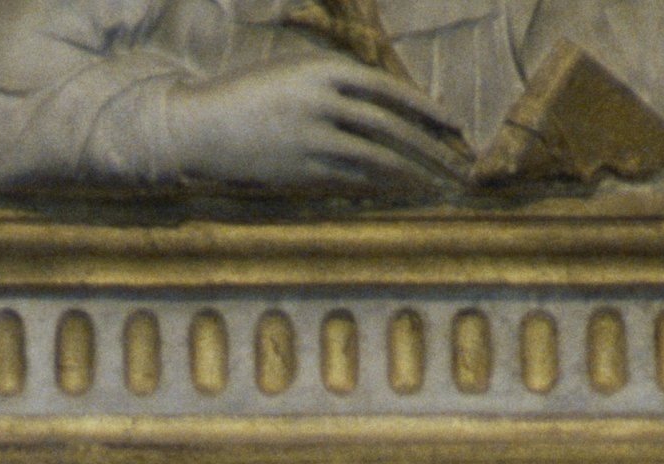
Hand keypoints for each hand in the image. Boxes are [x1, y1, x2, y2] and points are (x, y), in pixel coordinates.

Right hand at [164, 58, 472, 193]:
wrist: (203, 127)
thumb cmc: (249, 98)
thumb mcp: (295, 75)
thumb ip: (336, 87)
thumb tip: (380, 112)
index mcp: (323, 70)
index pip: (388, 90)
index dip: (426, 109)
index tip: (454, 125)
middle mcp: (323, 101)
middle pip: (391, 126)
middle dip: (430, 147)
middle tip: (460, 164)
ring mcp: (313, 138)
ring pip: (377, 158)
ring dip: (413, 173)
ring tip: (439, 185)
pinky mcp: (303, 171)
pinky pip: (354, 180)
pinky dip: (383, 187)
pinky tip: (403, 194)